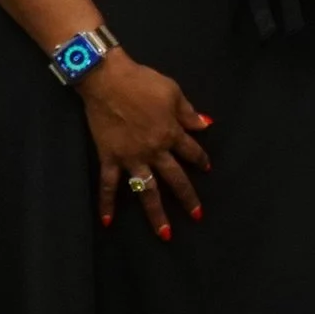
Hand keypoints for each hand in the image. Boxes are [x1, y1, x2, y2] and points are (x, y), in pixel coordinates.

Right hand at [78, 54, 210, 237]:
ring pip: (146, 189)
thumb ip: (188, 113)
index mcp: (171, 133)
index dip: (201, 160)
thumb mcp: (173, 92)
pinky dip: (107, 203)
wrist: (108, 80)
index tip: (207, 168)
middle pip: (174, 178)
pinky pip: (108, 185)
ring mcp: (131, 157)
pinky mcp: (109, 158)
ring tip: (164, 233)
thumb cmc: (143, 82)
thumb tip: (205, 125)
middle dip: (187, 198)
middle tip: (197, 216)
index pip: (192, 151)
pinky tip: (108, 221)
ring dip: (155, 212)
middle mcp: (154, 150)